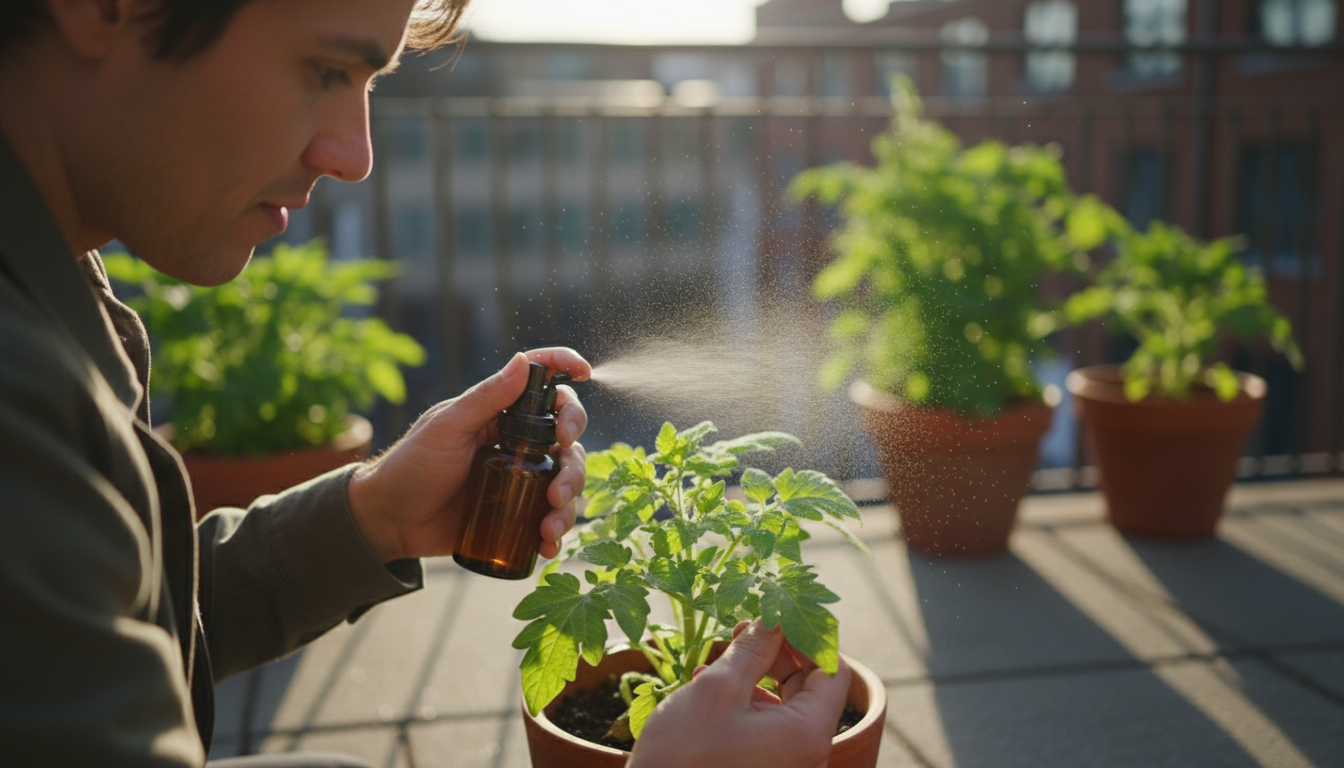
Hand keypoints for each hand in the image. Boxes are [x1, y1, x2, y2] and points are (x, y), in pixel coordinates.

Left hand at [347, 348, 590, 562]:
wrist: (388, 521)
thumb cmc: (410, 466)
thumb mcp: (446, 429)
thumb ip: (485, 398)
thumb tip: (522, 360)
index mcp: (501, 414)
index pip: (543, 386)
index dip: (567, 371)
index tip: (587, 372)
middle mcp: (518, 443)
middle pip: (568, 439)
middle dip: (574, 461)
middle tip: (559, 486)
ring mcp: (520, 479)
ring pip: (567, 480)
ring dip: (570, 501)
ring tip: (550, 523)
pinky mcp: (517, 513)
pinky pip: (550, 518)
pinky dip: (557, 532)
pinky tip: (547, 545)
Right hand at [628, 619, 851, 767]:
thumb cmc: (685, 755)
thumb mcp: (718, 689)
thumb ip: (752, 649)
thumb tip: (774, 619)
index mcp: (808, 734)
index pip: (832, 670)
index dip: (805, 636)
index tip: (774, 616)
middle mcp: (807, 754)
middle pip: (810, 687)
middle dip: (777, 653)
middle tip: (742, 632)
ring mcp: (787, 765)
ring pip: (786, 706)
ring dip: (756, 675)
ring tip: (717, 660)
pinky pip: (769, 728)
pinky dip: (747, 702)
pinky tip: (709, 688)